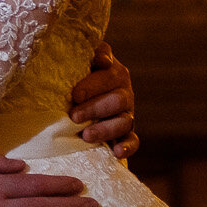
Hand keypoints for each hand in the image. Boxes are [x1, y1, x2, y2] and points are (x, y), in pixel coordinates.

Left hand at [68, 41, 137, 159]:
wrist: (78, 97)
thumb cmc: (74, 75)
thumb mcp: (78, 62)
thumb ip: (86, 55)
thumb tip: (101, 59)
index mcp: (114, 71)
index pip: (108, 75)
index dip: (92, 85)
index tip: (74, 95)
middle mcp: (123, 91)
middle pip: (116, 100)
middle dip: (94, 108)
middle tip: (73, 115)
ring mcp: (127, 113)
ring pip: (124, 121)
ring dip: (105, 129)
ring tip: (85, 135)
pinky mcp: (127, 133)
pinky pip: (133, 140)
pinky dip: (127, 146)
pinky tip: (116, 151)